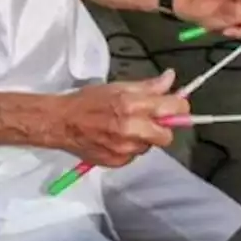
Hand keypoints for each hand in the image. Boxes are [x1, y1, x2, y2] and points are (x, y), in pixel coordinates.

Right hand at [54, 71, 185, 166]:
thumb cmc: (89, 101)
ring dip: (144, 138)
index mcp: (131, 105)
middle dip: (163, 128)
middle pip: (167, 136)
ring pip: (150, 146)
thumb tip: (170, 78)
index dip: (179, 107)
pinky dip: (131, 148)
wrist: (61, 123)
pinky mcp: (117, 162)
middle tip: (152, 120)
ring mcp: (124, 149)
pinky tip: (117, 138)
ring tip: (127, 127)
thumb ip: (148, 86)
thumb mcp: (118, 87)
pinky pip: (135, 156)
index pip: (172, 109)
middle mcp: (130, 129)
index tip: (177, 105)